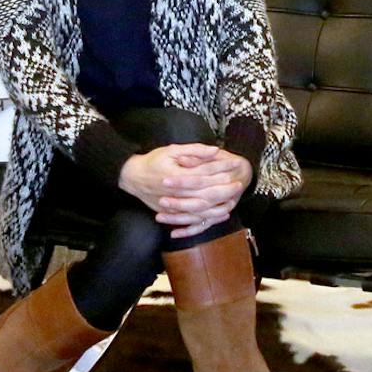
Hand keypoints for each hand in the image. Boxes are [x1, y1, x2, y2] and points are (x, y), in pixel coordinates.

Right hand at [119, 144, 251, 237]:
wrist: (132, 177)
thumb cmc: (153, 161)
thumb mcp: (172, 150)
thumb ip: (194, 151)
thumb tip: (215, 151)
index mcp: (178, 176)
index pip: (205, 175)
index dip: (221, 171)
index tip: (234, 166)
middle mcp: (177, 193)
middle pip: (206, 195)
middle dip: (224, 190)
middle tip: (239, 185)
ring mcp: (174, 206)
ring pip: (201, 210)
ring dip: (219, 207)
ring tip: (233, 201)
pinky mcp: (173, 213)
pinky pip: (193, 221)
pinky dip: (208, 219)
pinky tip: (219, 215)